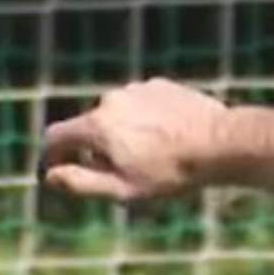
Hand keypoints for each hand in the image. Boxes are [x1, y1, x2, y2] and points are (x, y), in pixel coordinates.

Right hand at [41, 78, 233, 201]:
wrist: (222, 143)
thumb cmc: (173, 172)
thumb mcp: (124, 189)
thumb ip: (82, 183)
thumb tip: (51, 177)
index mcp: (97, 125)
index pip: (57, 136)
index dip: (53, 154)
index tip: (59, 168)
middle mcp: (112, 99)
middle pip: (91, 126)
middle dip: (98, 149)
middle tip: (126, 172)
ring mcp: (138, 89)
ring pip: (119, 114)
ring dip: (124, 132)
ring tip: (155, 155)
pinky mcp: (162, 85)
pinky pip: (143, 104)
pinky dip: (146, 120)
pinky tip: (170, 138)